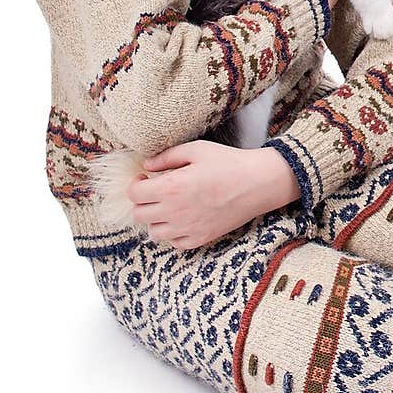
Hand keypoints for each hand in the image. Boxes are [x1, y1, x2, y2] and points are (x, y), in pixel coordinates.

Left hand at [127, 140, 300, 250]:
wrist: (257, 183)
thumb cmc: (228, 162)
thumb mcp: (196, 150)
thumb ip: (167, 157)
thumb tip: (147, 165)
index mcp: (171, 188)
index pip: (134, 194)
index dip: (136, 184)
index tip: (146, 178)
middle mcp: (175, 212)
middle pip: (139, 214)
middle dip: (143, 201)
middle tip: (156, 191)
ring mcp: (187, 228)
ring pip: (154, 232)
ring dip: (156, 218)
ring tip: (169, 206)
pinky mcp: (200, 239)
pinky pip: (174, 242)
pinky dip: (173, 232)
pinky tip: (183, 218)